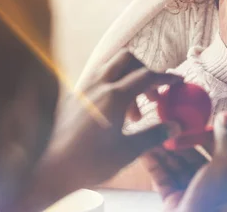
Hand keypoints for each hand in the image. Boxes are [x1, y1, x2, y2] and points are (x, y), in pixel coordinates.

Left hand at [7, 51, 182, 211]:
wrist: (49, 169)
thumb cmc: (88, 162)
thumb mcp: (127, 151)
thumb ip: (154, 135)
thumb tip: (175, 126)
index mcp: (113, 96)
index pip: (146, 75)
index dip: (165, 77)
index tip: (178, 81)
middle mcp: (97, 85)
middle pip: (127, 58)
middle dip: (145, 70)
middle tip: (152, 96)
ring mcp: (83, 87)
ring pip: (111, 66)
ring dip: (128, 77)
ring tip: (133, 110)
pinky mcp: (74, 95)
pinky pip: (98, 77)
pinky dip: (113, 84)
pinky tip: (114, 111)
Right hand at [142, 113, 226, 211]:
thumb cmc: (211, 201)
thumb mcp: (222, 167)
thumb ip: (223, 140)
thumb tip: (226, 116)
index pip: (218, 152)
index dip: (204, 137)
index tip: (189, 123)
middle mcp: (213, 189)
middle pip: (194, 159)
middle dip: (178, 143)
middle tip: (164, 127)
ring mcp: (192, 196)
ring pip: (177, 167)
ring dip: (163, 151)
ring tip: (150, 135)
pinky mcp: (174, 202)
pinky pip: (164, 179)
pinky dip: (155, 165)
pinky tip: (144, 150)